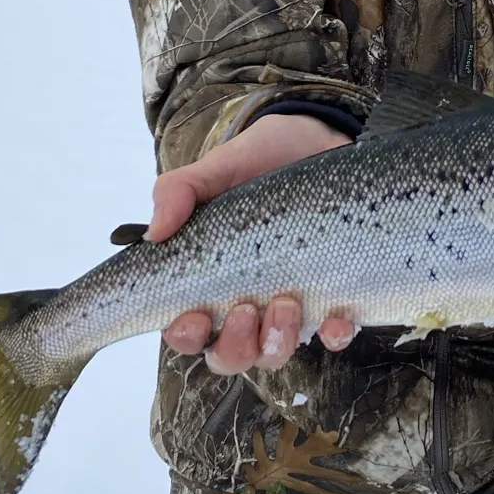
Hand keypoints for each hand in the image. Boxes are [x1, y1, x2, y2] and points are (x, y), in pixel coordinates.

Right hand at [151, 113, 357, 371]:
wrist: (314, 138)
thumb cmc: (255, 162)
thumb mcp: (215, 169)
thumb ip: (179, 192)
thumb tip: (154, 233)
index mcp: (209, 281)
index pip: (187, 331)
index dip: (185, 336)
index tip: (194, 316)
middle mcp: (246, 303)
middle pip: (230, 356)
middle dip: (235, 346)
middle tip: (245, 308)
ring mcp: (290, 304)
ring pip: (275, 353)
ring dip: (278, 340)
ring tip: (287, 302)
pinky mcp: (333, 295)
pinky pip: (335, 335)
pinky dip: (335, 334)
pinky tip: (338, 316)